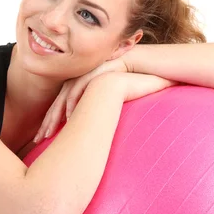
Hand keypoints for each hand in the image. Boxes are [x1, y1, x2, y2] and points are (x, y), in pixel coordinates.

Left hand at [33, 70, 177, 143]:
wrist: (175, 69)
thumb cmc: (155, 90)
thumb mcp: (129, 108)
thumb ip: (110, 120)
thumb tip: (99, 150)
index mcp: (93, 84)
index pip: (65, 104)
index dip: (52, 121)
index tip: (41, 141)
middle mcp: (93, 74)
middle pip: (62, 97)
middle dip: (48, 118)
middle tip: (38, 140)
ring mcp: (100, 66)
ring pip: (69, 90)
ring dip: (57, 111)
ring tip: (49, 131)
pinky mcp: (109, 63)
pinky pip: (87, 82)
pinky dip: (77, 98)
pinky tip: (71, 115)